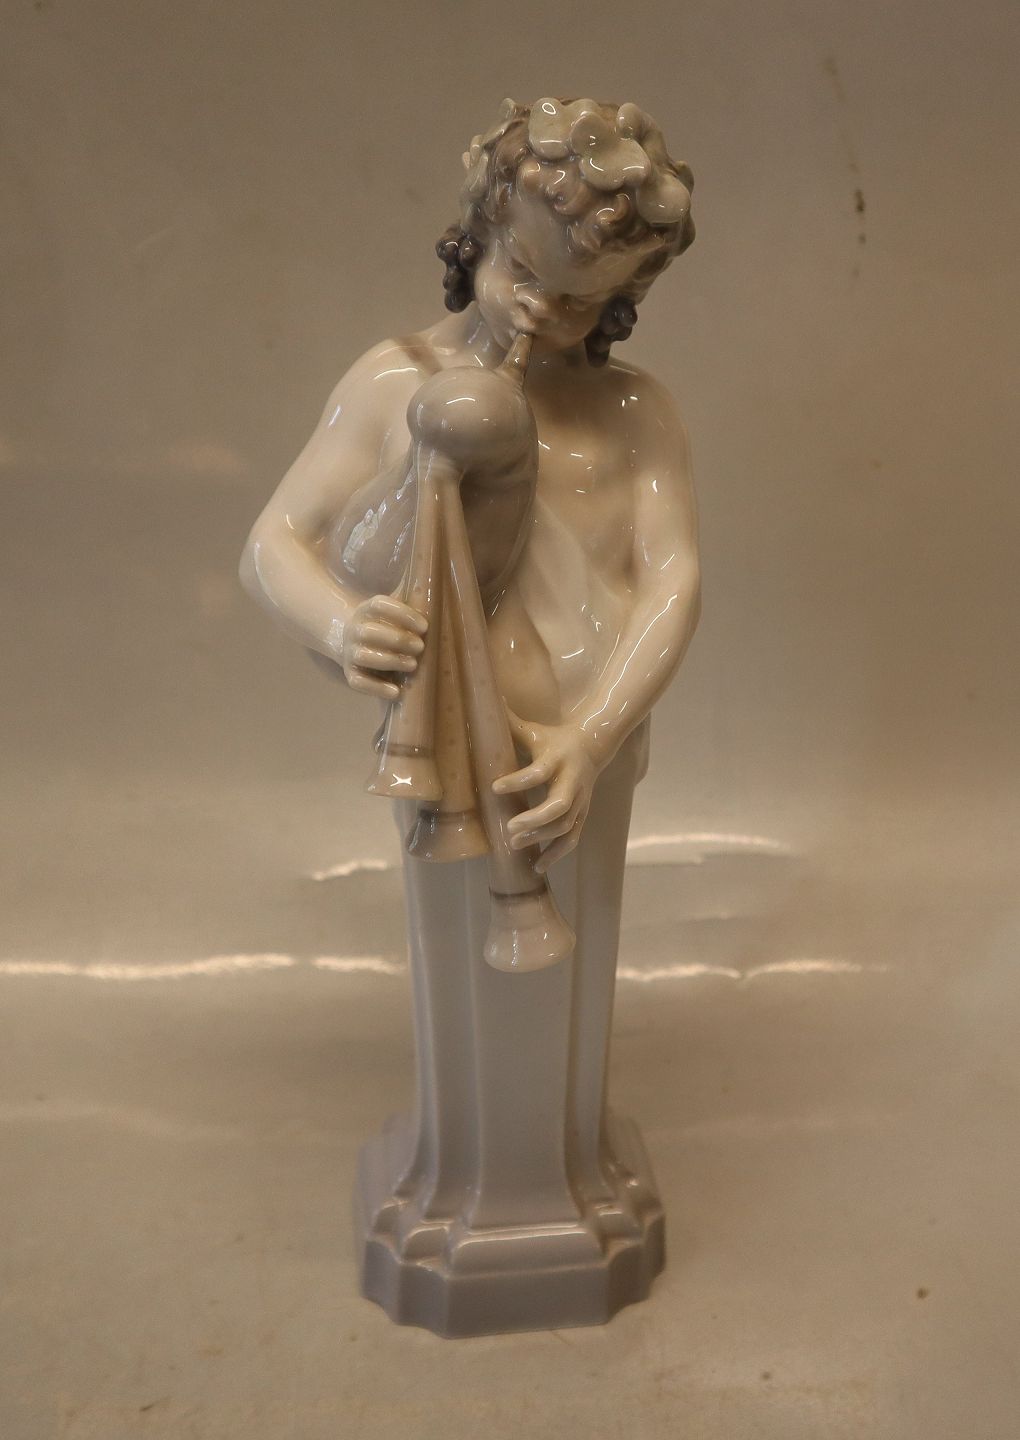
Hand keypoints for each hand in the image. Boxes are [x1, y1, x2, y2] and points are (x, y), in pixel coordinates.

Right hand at [340, 594, 426, 700]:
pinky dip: (376, 688)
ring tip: (413, 665)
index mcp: (367, 610)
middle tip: (421, 647)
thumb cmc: (386, 627)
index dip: (402, 615)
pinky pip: (358, 682)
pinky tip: (396, 692)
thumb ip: (412, 606)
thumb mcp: (394, 614)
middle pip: (370, 632)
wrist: (356, 645)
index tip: (424, 626)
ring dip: (390, 661)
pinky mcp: (349, 673)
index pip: (379, 606)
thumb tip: (436, 601)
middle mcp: (354, 629)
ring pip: (363, 657)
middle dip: (398, 640)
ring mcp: (350, 652)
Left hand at [494, 713, 600, 872]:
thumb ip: (508, 722)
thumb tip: (486, 699)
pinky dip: (556, 854)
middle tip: (509, 829)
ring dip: (541, 839)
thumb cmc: (554, 739)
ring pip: (564, 826)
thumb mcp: (533, 729)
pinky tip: (537, 866)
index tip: (494, 788)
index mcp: (556, 759)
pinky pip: (571, 838)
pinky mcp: (582, 814)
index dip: (517, 781)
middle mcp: (570, 782)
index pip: (537, 773)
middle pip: (557, 807)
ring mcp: (579, 801)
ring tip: (514, 844)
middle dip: (534, 821)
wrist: (593, 747)